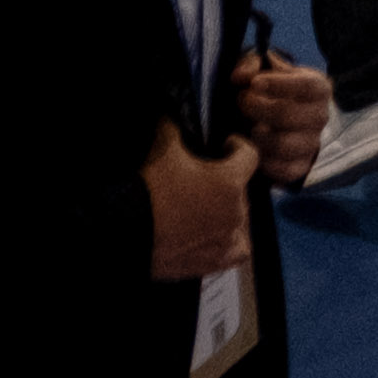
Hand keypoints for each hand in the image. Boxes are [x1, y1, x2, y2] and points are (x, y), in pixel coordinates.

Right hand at [143, 127, 253, 281]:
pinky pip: (237, 252)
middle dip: (230, 181)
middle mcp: (235, 211)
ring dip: (231, 212)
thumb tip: (172, 114)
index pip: (250, 155)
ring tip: (210, 208)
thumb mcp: (162, 146)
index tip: (225, 144)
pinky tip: (217, 236)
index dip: (238, 146)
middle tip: (206, 178)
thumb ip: (174, 126)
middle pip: (244, 190)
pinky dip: (231, 243)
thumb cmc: (149, 190)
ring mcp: (226, 239)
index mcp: (230, 181)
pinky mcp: (213, 262)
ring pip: (242, 221)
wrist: (127, 233)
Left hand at [231, 53, 331, 186]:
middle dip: (259, 108)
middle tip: (242, 101)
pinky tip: (252, 148)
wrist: (277, 117)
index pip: (306, 87)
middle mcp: (320, 117)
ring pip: (283, 145)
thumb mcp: (263, 70)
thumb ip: (251, 66)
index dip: (279, 85)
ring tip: (247, 127)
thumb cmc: (270, 89)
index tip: (254, 83)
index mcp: (318, 89)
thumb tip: (240, 77)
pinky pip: (282, 170)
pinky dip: (263, 161)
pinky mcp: (300, 167)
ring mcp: (312, 144)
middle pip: (290, 115)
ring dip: (258, 135)